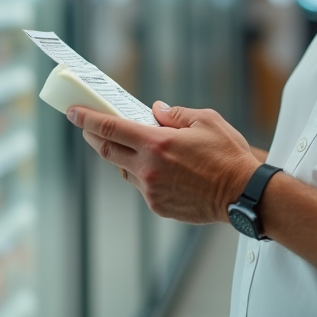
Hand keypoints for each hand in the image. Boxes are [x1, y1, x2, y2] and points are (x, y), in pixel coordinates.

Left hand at [69, 102, 260, 223]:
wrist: (243, 195)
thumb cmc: (228, 155)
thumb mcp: (205, 120)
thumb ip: (175, 114)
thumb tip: (155, 111)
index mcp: (157, 144)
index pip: (110, 128)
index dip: (87, 119)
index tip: (73, 112)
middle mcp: (148, 168)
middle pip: (107, 151)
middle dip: (93, 136)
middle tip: (88, 127)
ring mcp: (151, 190)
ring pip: (125, 170)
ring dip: (124, 157)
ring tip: (137, 147)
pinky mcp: (159, 206)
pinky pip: (142, 186)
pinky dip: (144, 174)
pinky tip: (161, 169)